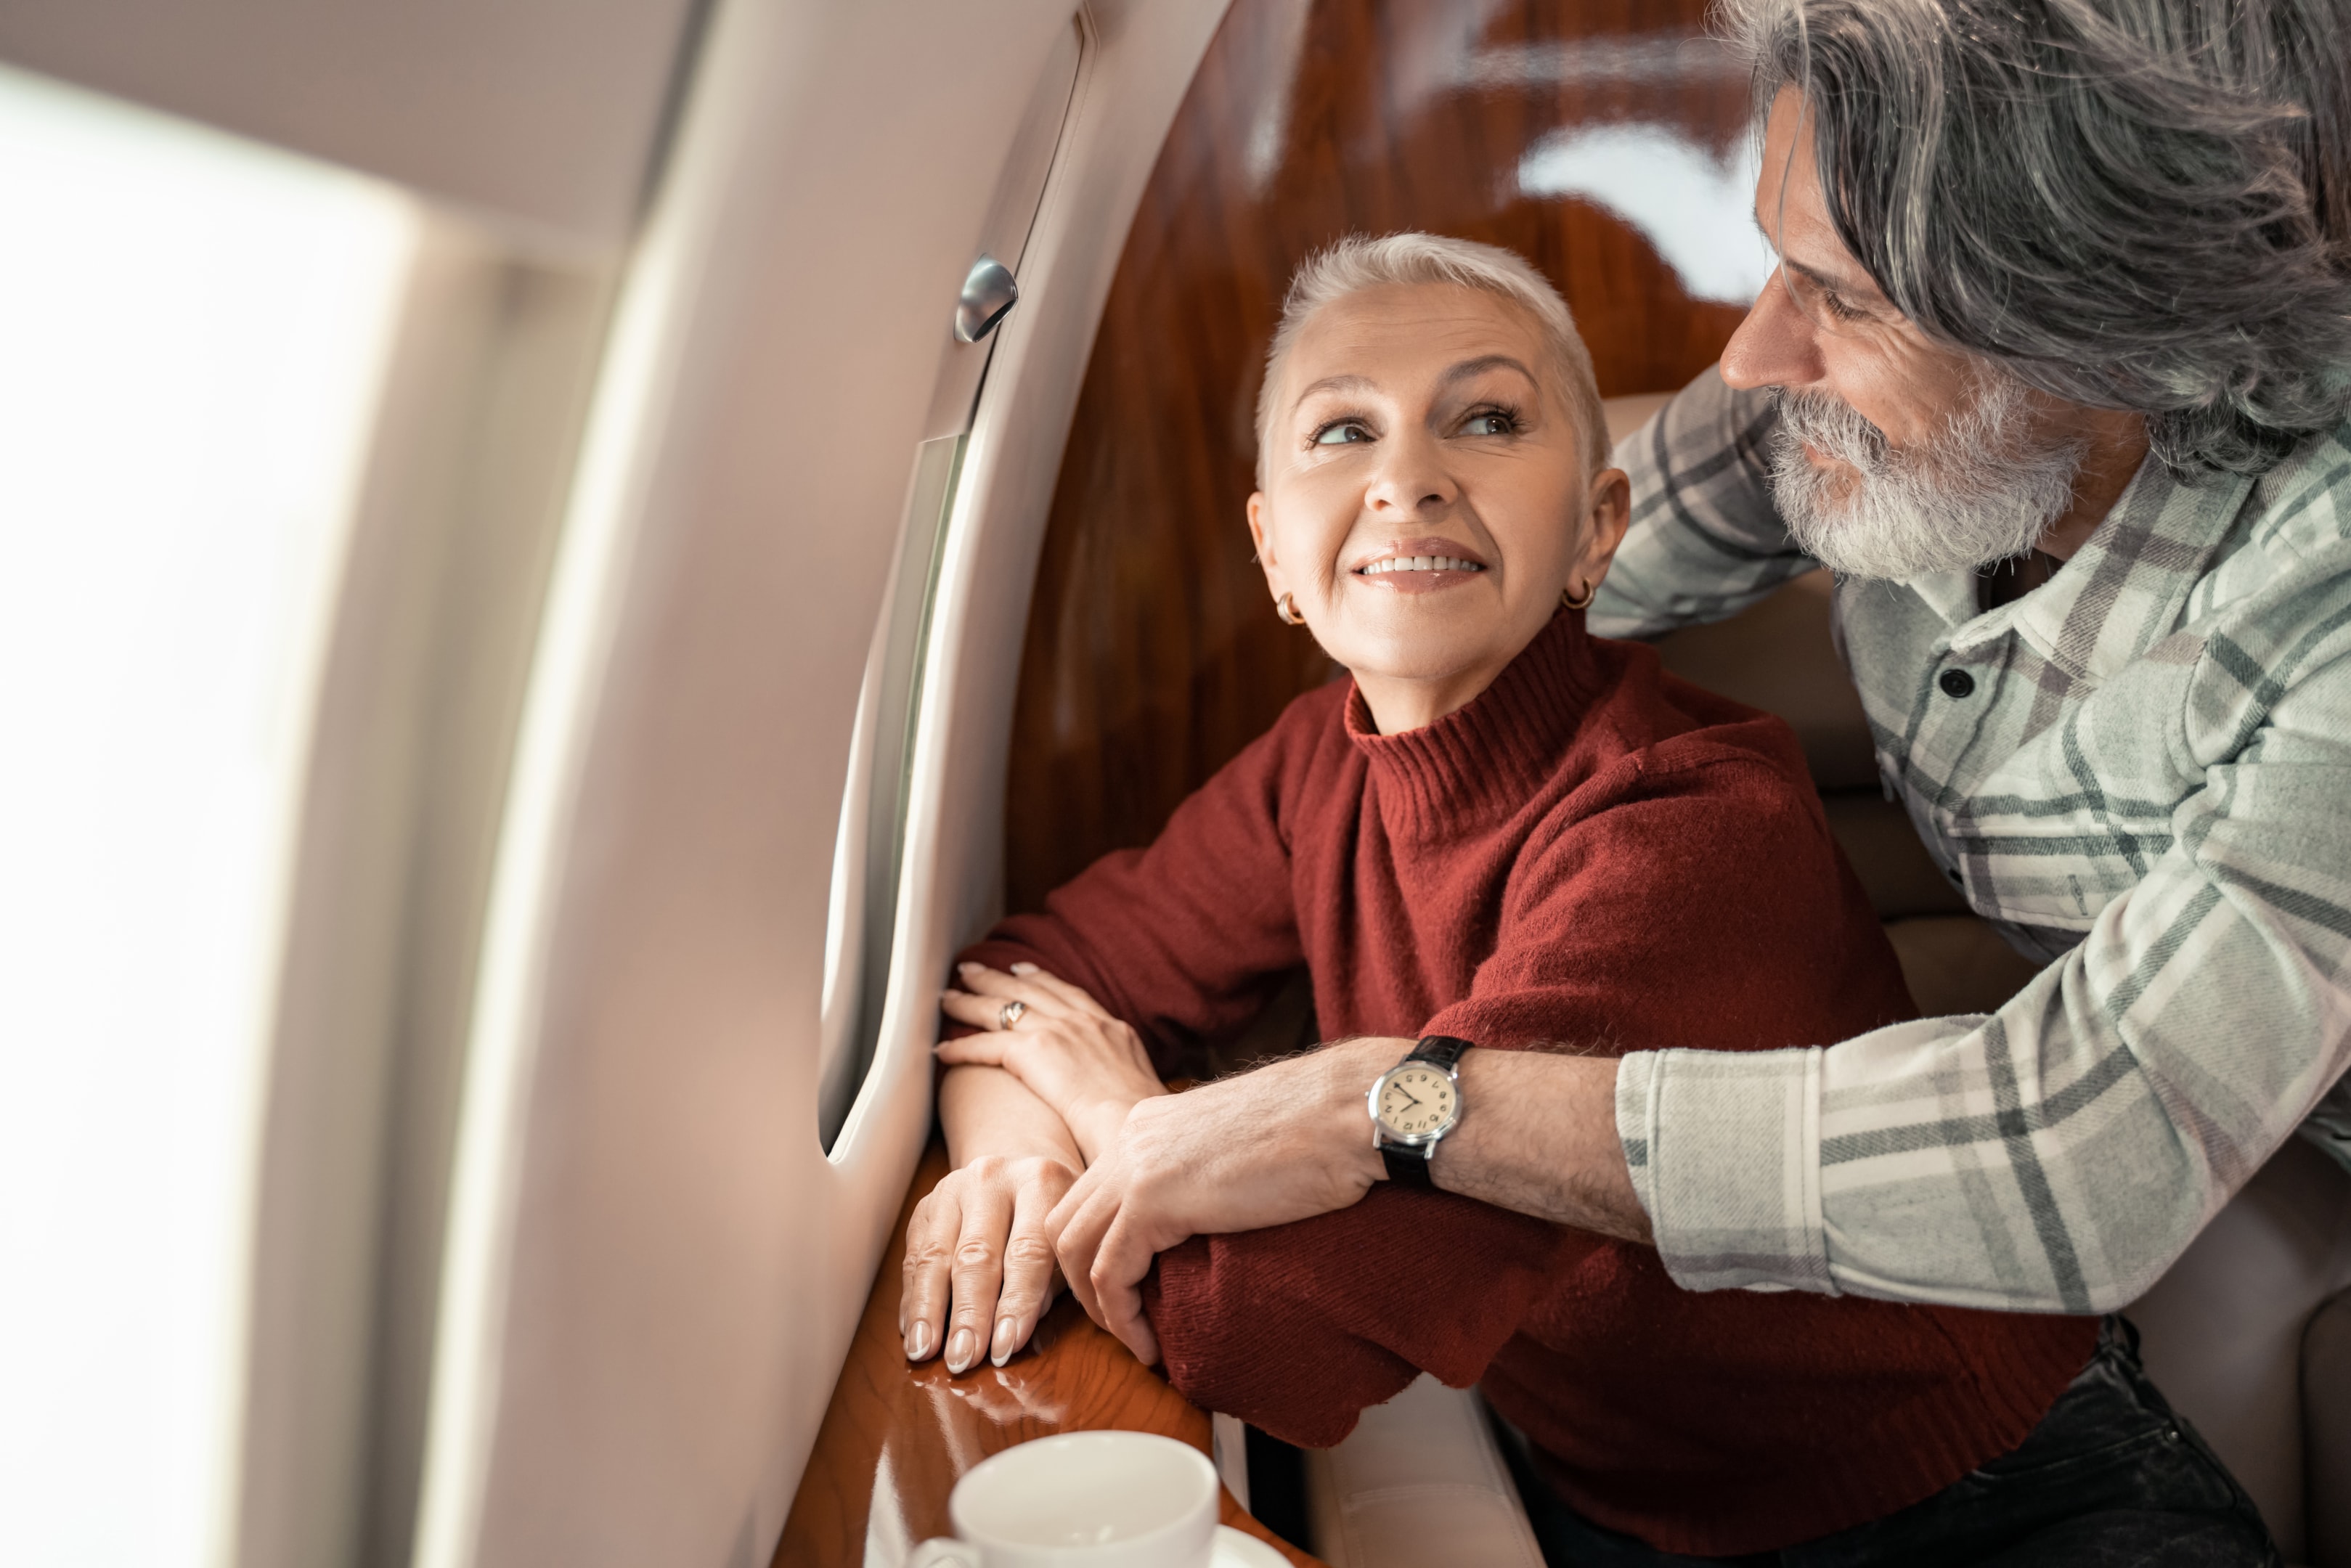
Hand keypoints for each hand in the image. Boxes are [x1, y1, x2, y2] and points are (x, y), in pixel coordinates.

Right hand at [901, 1152, 1076, 1372]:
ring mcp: (954, 1188)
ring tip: (925, 1352)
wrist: (1024, 1167)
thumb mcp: (1069, 1243)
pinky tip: (913, 1331)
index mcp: (1041, 1182)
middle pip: (976, 1255)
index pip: (1027, 1251)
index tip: (1005, 1349)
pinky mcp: (926, 1204)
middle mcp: (993, 1178)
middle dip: (968, 1314)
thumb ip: (1053, 1282)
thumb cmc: (1055, 1220)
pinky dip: (912, 1298)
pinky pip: (914, 1256)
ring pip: (936, 1255)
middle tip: (963, 1359)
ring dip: (929, 1310)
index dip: (1015, 1305)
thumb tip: (1017, 1331)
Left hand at [938, 963, 1169, 1161]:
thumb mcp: (1145, 1090)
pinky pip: (986, 1044)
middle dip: (996, 978)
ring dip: (969, 1003)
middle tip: (971, 969)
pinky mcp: (1034, 1051)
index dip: (1041, 979)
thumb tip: (1122, 1101)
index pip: (1069, 993)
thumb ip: (1124, 1083)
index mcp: (1113, 1028)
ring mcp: (1059, 1031)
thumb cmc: (1145, 1123)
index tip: (1022, 970)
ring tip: (946, 998)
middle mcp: (1084, 1021)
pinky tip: (942, 1051)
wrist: (1137, 1122)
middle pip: (1029, 989)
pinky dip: (961, 1047)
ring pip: (1002, 1009)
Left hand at [1046, 1036, 1403, 1363]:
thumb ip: (1205, 1175)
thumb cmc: (1320, 1130)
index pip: (1092, 1193)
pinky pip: (1110, 1273)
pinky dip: (1121, 1317)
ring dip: (1097, 1307)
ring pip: (1074, 1249)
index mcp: (1149, 1124)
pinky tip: (1149, 1344)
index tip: (1128, 1294)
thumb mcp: (1240, 1150)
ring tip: (1135, 1341)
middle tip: (1122, 1324)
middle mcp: (1131, 1139)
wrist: (1348, 1110)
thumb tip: (1208, 1219)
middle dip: (1081, 1282)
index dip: (1097, 1250)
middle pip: (1066, 1220)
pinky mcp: (1153, 1200)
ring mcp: (1135, 1167)